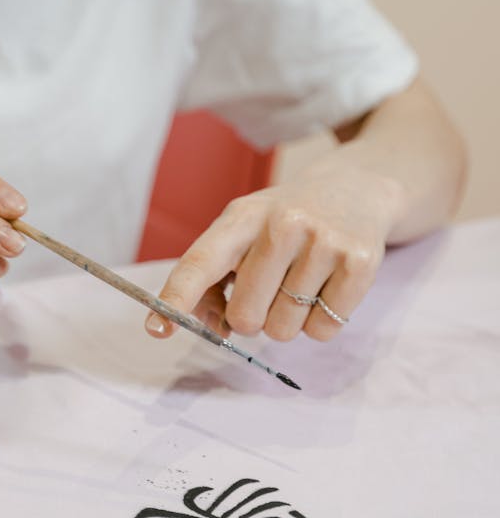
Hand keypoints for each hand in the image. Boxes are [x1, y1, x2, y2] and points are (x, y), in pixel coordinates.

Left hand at [146, 166, 401, 342]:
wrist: (359, 188)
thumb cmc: (288, 221)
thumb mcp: (246, 232)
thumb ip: (217, 278)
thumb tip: (215, 326)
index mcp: (243, 217)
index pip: (200, 262)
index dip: (176, 299)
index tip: (157, 328)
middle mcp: (282, 224)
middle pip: (246, 316)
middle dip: (253, 318)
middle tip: (271, 290)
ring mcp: (323, 242)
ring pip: (284, 329)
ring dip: (289, 321)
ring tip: (302, 284)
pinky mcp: (359, 263)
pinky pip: (323, 329)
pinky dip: (321, 322)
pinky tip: (326, 288)